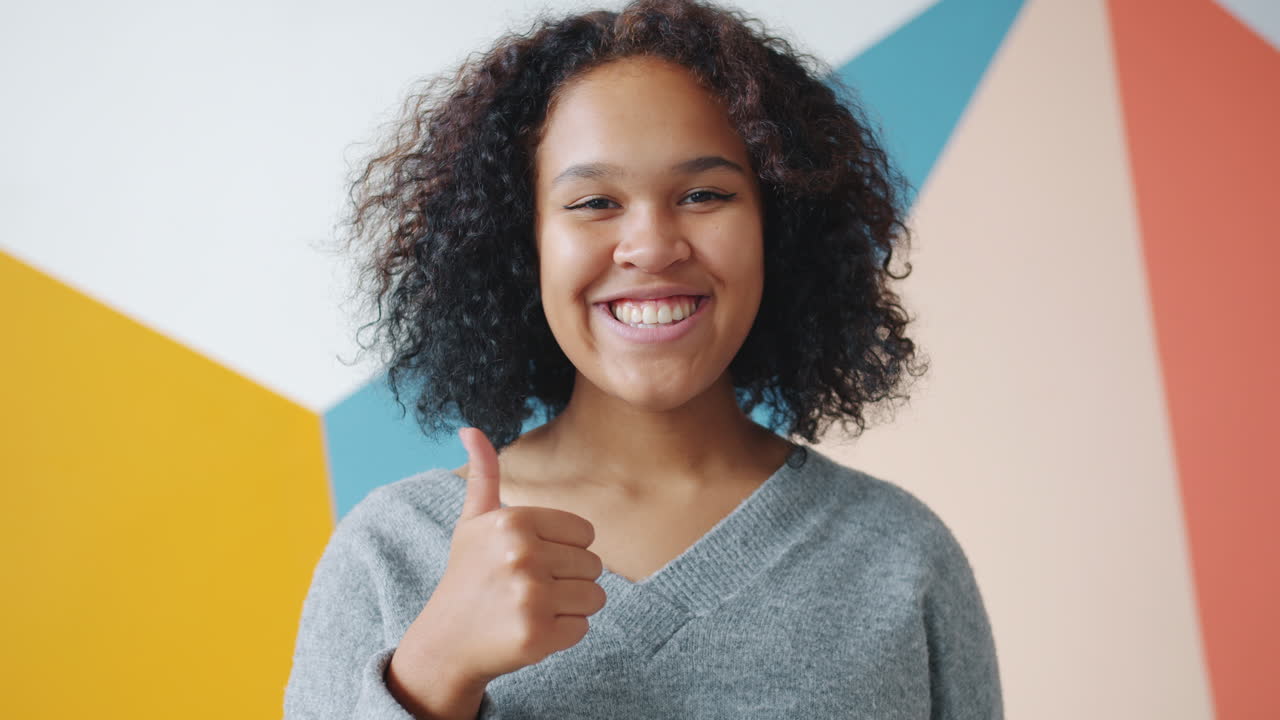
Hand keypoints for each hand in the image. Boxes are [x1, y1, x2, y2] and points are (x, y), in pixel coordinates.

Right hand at [387, 427, 606, 715]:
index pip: (586, 533)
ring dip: (571, 607)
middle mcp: (522, 554)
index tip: (532, 561)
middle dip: (569, 579)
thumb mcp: (472, 523)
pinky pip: (583, 627)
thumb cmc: (468, 576)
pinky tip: (531, 630)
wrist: (445, 642)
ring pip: (595, 596)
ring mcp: (530, 596)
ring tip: (533, 608)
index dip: (565, 550)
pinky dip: (563, 634)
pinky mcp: (537, 635)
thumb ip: (484, 475)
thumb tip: (470, 428)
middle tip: (529, 589)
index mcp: (514, 521)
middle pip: (594, 565)